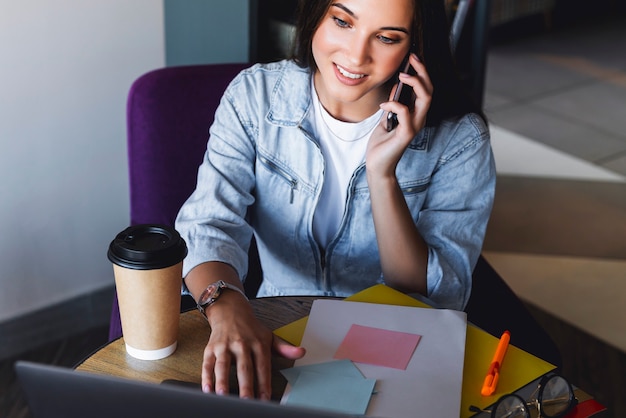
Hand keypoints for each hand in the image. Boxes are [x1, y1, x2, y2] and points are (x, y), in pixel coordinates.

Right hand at [201, 292, 305, 399]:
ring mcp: (225, 346)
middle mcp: (241, 344)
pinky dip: (206, 376)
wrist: (230, 311)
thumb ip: (285, 348)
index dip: (264, 383)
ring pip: (223, 365)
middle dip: (245, 385)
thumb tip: (301, 352)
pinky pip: (207, 363)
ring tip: (223, 396)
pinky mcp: (211, 348)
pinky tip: (207, 389)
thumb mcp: (269, 336)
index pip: (263, 366)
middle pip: (244, 367)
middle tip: (246, 401)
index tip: (265, 398)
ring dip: (222, 381)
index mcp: (258, 343)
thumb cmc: (251, 329)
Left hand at [368, 53, 432, 177]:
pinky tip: (383, 105)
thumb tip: (395, 87)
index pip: (426, 89)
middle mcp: (419, 118)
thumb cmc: (382, 143)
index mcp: (416, 113)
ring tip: (402, 75)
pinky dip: (394, 104)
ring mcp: (415, 126)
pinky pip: (405, 113)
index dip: (422, 72)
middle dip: (423, 72)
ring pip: (426, 99)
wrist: (377, 164)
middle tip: (412, 58)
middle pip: (430, 90)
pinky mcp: (406, 134)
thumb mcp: (387, 117)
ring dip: (415, 83)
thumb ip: (393, 104)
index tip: (412, 57)